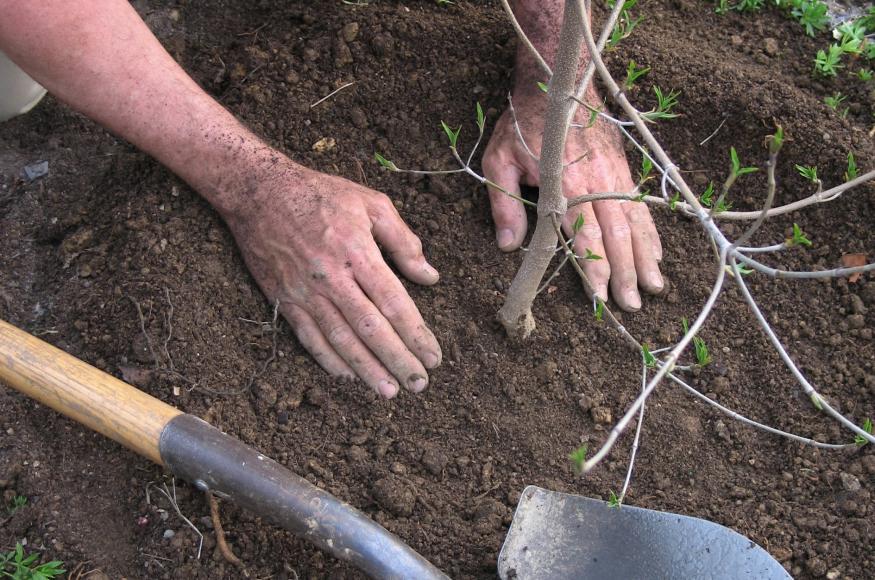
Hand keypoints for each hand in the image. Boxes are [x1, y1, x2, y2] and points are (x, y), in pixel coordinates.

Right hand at [225, 164, 441, 397]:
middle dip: (398, 359)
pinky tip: (348, 376)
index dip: (416, 334)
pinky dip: (329, 359)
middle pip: (371, 328)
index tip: (433, 356)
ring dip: (367, 369)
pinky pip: (308, 337)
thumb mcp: (371, 203)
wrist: (259, 192)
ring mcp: (305, 292)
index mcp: (358, 252)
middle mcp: (332, 277)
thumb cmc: (321, 194)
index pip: (394, 303)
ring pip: (340, 340)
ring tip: (389, 391)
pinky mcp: (284, 299)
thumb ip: (403, 241)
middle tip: (419, 384)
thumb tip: (429, 277)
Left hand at [481, 96, 662, 310]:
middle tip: (632, 305)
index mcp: (566, 185)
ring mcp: (615, 175)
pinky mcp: (624, 169)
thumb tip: (508, 247)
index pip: (584, 235)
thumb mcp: (499, 162)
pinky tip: (658, 255)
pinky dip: (651, 233)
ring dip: (646, 258)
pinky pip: (641, 207)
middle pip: (617, 235)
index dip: (594, 267)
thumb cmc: (524, 125)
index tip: (600, 296)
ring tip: (655, 288)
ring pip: (636, 223)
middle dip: (626, 273)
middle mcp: (597, 182)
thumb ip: (504, 205)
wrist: (559, 83)